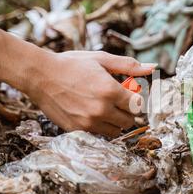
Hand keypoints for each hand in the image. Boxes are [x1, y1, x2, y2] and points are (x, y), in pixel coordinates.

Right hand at [27, 50, 154, 136]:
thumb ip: (128, 66)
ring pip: (115, 131)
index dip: (134, 99)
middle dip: (127, 111)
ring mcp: (89, 122)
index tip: (127, 94)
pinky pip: (98, 134)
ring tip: (103, 107)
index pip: (137, 105)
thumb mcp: (102, 59)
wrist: (40, 75)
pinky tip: (90, 112)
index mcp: (110, 91)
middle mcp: (101, 109)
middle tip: (116, 101)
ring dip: (114, 121)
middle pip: (129, 121)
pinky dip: (100, 126)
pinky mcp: (77, 130)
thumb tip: (152, 67)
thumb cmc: (72, 64)